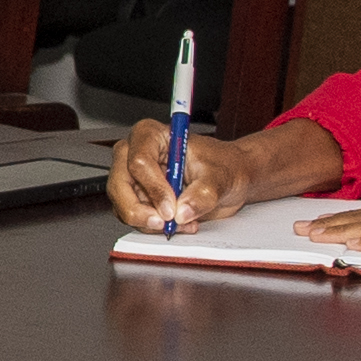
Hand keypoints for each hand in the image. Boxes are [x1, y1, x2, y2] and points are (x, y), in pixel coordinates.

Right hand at [111, 116, 331, 232]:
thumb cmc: (232, 168)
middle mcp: (140, 151)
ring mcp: (137, 175)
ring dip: (144, 218)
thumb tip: (185, 210)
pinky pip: (136, 213)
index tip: (172, 206)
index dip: (152, 184)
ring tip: (175, 226)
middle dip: (140, 206)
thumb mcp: (225, 180)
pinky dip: (151, 224)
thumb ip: (204, 193)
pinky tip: (175, 226)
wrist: (239, 178)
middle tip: (165, 224)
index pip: (139, 157)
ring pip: (123, 200)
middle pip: (120, 180)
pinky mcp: (141, 196)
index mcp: (157, 134)